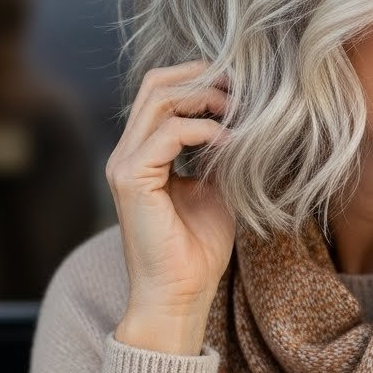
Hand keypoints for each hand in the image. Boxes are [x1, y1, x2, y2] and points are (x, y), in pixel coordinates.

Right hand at [107, 60, 236, 352]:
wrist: (181, 295)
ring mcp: (124, 164)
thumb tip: (247, 118)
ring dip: (205, 98)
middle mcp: (127, 152)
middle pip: (156, 83)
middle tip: (243, 90)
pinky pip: (168, 133)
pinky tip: (231, 143)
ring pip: (159, 99)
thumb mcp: (219, 188)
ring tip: (239, 113)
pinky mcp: (131, 179)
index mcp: (143, 152)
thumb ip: (222, 152)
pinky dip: (204, 130)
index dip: (200, 79)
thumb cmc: (199, 250)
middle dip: (203, 78)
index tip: (243, 88)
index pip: (161, 91)